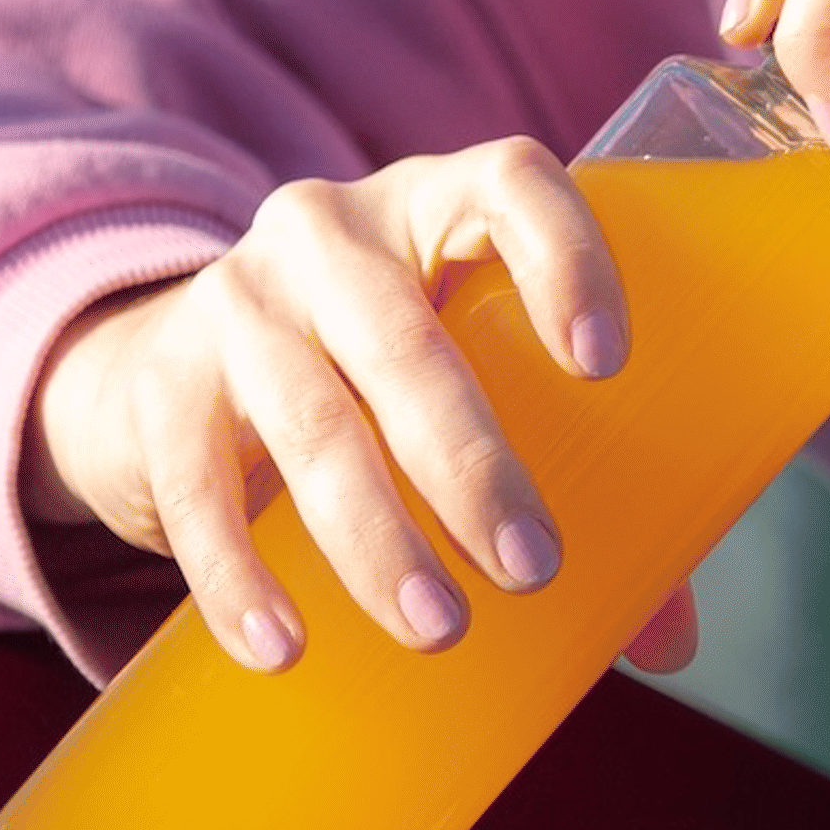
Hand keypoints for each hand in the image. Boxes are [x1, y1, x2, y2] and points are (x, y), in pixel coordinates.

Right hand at [23, 139, 699, 673]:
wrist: (164, 372)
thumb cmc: (371, 379)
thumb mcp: (465, 384)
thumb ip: (575, 482)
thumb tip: (668, 638)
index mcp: (435, 208)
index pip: (511, 184)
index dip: (565, 260)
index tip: (606, 368)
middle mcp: (330, 233)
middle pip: (406, 339)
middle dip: (473, 463)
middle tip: (532, 567)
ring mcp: (236, 300)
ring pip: (312, 418)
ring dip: (374, 533)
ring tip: (436, 625)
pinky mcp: (161, 387)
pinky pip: (197, 484)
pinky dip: (240, 575)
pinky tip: (284, 645)